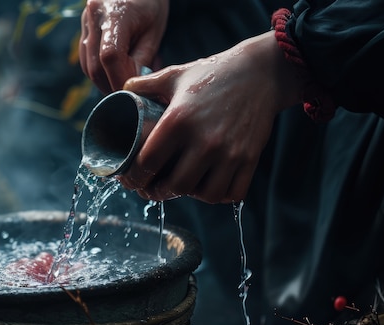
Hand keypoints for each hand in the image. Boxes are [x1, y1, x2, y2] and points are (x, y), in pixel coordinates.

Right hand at [79, 0, 168, 93]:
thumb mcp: (154, 31)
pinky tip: (112, 73)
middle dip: (110, 85)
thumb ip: (142, 59)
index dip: (119, 79)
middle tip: (126, 95)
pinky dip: (98, 71)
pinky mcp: (83, 28)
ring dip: (102, 81)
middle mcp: (94, 16)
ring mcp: (85, 22)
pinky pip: (86, 58)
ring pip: (87, 65)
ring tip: (120, 85)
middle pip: (95, 65)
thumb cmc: (150, 4)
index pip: (110, 56)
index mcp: (115, 14)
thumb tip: (132, 86)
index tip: (130, 92)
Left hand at [118, 32, 302, 203]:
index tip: (131, 180)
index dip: (134, 178)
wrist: (261, 71)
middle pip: (175, 186)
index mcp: (178, 120)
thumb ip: (145, 85)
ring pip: (204, 194)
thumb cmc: (212, 73)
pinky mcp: (250, 158)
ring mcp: (230, 152)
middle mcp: (204, 140)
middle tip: (152, 188)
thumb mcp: (174, 76)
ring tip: (180, 186)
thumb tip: (121, 91)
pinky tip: (208, 184)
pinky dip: (219, 194)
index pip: (148, 163)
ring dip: (190, 195)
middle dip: (159, 192)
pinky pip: (232, 193)